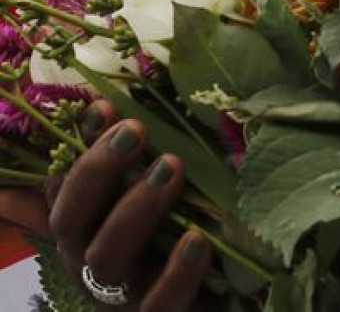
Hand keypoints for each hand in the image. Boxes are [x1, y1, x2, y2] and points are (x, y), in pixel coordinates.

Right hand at [47, 100, 213, 309]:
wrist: (216, 308)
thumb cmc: (183, 251)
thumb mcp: (166, 203)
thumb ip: (149, 164)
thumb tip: (132, 109)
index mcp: (88, 232)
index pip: (66, 186)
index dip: (81, 147)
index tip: (104, 106)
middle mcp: (92, 263)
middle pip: (71, 221)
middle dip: (97, 171)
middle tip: (135, 129)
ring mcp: (121, 298)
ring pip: (106, 259)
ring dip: (135, 208)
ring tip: (172, 166)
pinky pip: (158, 305)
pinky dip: (175, 272)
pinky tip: (196, 240)